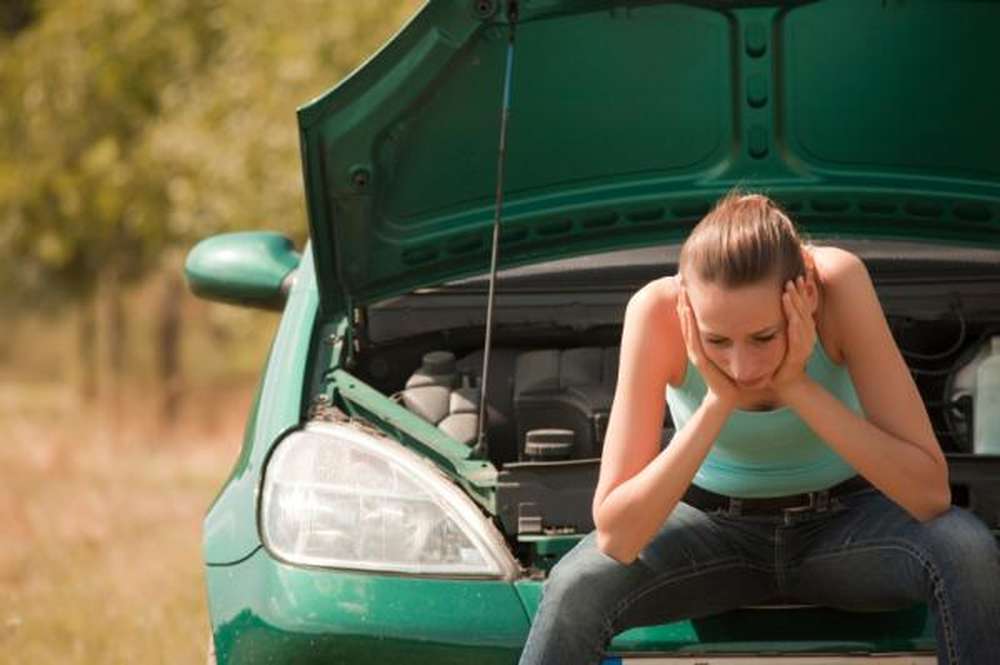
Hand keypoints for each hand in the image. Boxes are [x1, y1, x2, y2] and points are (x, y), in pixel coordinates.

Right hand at [676, 284, 738, 410]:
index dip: (693, 302)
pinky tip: (687, 311)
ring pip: (687, 326)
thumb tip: (742, 321)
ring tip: (682, 292)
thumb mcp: (733, 351)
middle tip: (682, 280)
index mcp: (704, 343)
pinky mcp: (700, 359)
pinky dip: (689, 324)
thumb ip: (734, 337)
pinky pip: (692, 338)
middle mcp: (697, 346)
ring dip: (684, 308)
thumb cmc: (732, 376)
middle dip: (686, 300)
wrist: (729, 397)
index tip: (693, 284)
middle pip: (688, 319)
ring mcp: (696, 352)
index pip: (696, 319)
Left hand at [772, 275, 815, 396]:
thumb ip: (782, 323)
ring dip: (795, 301)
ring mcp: (804, 344)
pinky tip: (788, 308)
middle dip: (799, 292)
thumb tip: (776, 304)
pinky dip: (793, 319)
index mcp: (803, 330)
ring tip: (788, 287)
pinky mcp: (798, 352)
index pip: (804, 306)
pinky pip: (796, 332)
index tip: (799, 275)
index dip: (802, 291)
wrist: (785, 383)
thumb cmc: (781, 360)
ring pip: (800, 317)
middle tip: (794, 276)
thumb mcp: (781, 338)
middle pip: (804, 309)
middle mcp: (807, 335)